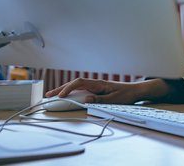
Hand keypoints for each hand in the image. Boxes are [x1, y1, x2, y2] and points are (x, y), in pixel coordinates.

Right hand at [45, 77, 171, 103]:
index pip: (79, 83)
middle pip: (74, 84)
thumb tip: (86, 99)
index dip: (68, 88)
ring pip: (76, 86)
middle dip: (60, 89)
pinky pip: (80, 89)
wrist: (136, 91)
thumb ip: (100, 100)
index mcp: (99, 84)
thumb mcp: (114, 99)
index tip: (61, 96)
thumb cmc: (126, 95)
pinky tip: (65, 96)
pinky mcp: (96, 89)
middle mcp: (95, 83)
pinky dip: (71, 92)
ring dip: (64, 90)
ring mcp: (95, 86)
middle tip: (47, 96)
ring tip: (51, 96)